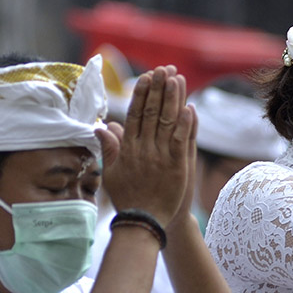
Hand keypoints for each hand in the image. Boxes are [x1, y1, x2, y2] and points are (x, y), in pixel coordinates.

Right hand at [96, 65, 192, 227]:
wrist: (144, 223)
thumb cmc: (129, 198)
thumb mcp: (112, 172)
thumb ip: (109, 148)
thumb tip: (102, 126)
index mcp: (128, 148)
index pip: (135, 115)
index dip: (141, 95)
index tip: (146, 77)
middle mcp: (144, 149)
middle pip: (152, 113)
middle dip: (158, 89)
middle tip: (163, 69)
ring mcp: (161, 157)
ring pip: (167, 122)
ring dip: (173, 99)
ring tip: (177, 79)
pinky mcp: (177, 167)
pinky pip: (181, 141)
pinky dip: (186, 124)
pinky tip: (190, 108)